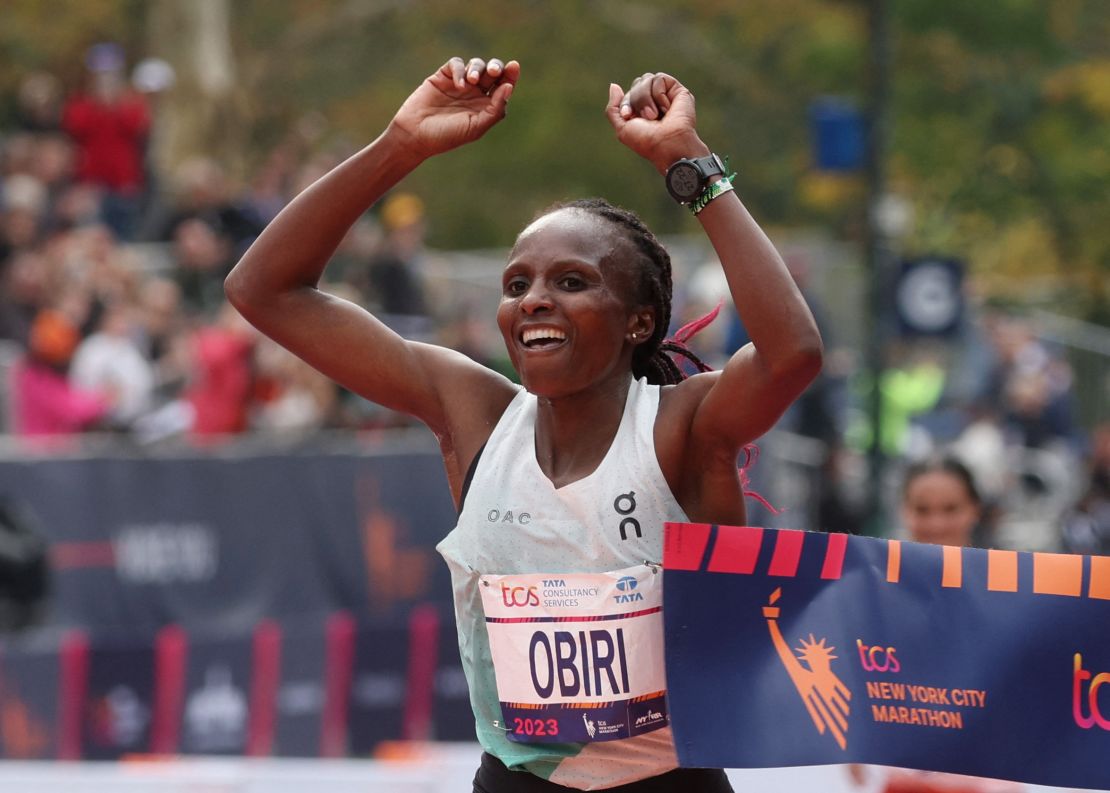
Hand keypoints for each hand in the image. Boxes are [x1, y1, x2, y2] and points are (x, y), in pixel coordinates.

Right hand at [389, 57, 518, 159]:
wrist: (416, 134)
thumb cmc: (448, 135)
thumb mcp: (476, 127)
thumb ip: (494, 109)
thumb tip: (508, 87)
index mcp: (486, 105)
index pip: (503, 86)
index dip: (510, 75)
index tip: (513, 67)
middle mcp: (475, 93)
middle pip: (492, 72)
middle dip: (496, 67)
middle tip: (494, 72)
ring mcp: (459, 84)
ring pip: (476, 65)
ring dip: (478, 68)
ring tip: (472, 81)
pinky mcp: (443, 77)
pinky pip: (456, 64)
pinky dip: (460, 70)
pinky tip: (458, 84)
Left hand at [605, 72, 708, 173]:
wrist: (667, 144)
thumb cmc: (646, 141)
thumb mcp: (622, 128)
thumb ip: (613, 108)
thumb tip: (613, 85)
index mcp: (642, 111)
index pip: (629, 94)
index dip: (626, 103)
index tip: (628, 116)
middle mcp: (655, 101)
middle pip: (638, 83)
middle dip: (636, 99)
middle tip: (645, 118)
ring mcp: (667, 95)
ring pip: (647, 79)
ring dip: (646, 98)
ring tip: (655, 115)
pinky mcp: (678, 91)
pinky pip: (660, 78)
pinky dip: (659, 94)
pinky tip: (667, 108)